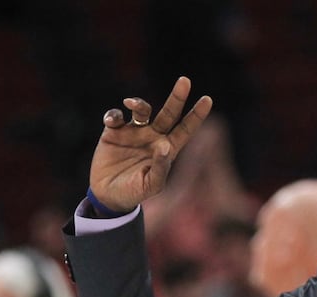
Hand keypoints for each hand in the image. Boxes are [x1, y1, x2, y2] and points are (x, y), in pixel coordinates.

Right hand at [89, 77, 214, 212]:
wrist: (109, 196)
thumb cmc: (134, 192)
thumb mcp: (151, 185)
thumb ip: (160, 168)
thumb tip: (164, 146)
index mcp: (167, 148)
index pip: (185, 129)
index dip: (196, 115)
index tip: (207, 99)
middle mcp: (153, 136)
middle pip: (168, 113)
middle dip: (177, 97)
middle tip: (185, 81)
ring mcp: (134, 132)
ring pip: (141, 110)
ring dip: (138, 104)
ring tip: (131, 104)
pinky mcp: (113, 131)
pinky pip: (115, 116)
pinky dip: (113, 115)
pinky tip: (111, 122)